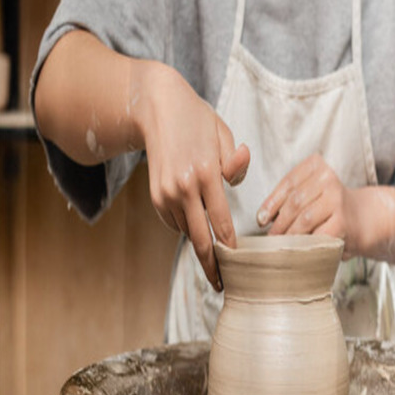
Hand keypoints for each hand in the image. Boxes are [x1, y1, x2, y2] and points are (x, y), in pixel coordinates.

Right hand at [134, 62, 249, 289]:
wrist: (156, 107)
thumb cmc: (198, 121)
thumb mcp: (223, 135)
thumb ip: (235, 164)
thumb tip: (237, 183)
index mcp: (207, 174)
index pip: (222, 222)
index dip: (230, 248)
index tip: (239, 266)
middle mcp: (184, 187)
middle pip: (200, 239)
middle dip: (212, 266)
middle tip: (221, 286)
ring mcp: (166, 193)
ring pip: (187, 231)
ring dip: (199, 241)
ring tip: (214, 253)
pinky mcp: (155, 196)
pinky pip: (174, 222)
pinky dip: (185, 225)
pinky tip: (194, 217)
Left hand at [256, 154, 361, 258]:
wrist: (362, 218)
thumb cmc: (328, 206)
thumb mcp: (310, 191)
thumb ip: (290, 197)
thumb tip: (263, 218)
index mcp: (316, 165)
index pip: (288, 184)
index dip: (271, 203)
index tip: (261, 220)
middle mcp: (328, 178)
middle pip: (294, 202)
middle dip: (279, 223)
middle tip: (271, 237)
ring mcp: (337, 199)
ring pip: (304, 219)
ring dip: (289, 234)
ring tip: (281, 244)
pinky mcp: (342, 222)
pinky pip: (316, 235)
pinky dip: (304, 244)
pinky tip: (299, 250)